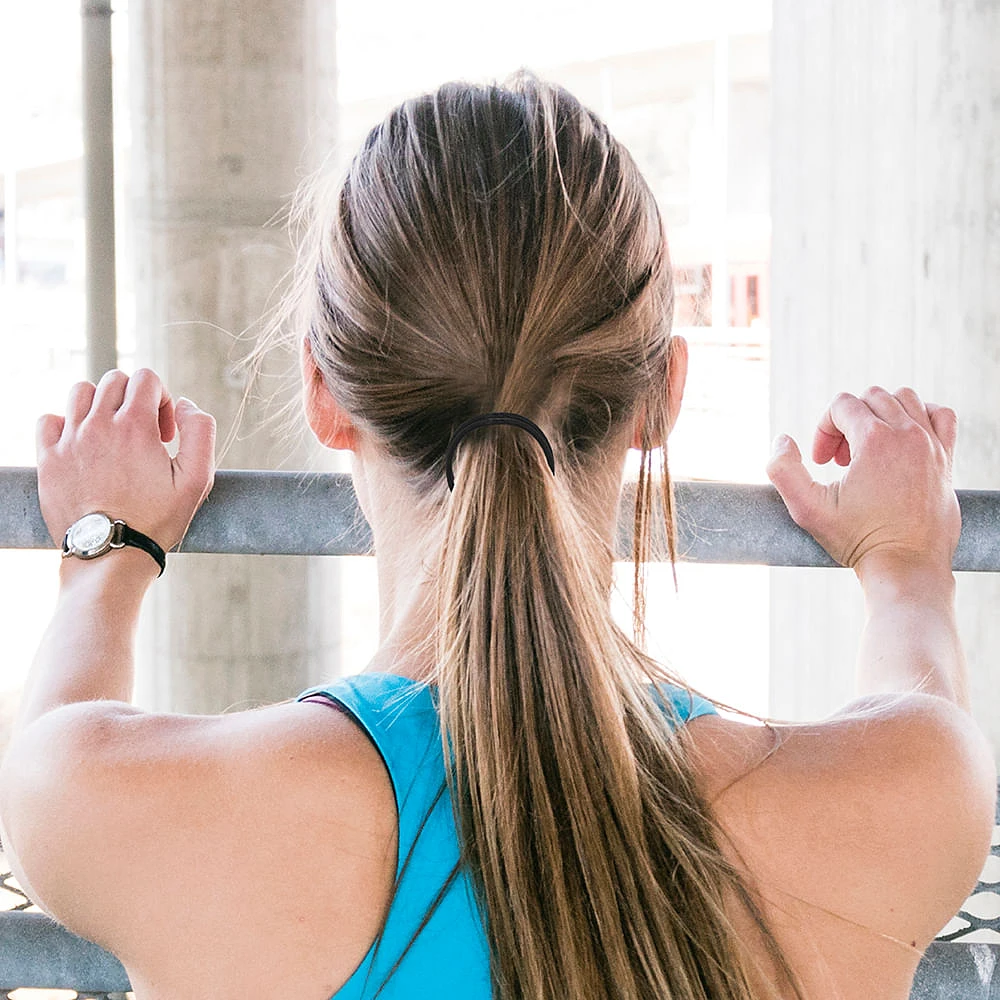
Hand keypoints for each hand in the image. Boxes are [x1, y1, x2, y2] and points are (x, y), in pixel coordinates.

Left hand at [36, 369, 215, 551]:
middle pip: (114, 381)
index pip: (147, 378)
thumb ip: (201, 431)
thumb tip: (185, 404)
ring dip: (100, 405)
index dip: (163, 399)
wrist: (111, 554)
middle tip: (144, 436)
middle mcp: (98, 425)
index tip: (165, 433)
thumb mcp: (197, 478)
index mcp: (135, 425)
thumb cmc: (157, 519)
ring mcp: (69, 441)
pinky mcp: (48, 459)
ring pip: (80, 393)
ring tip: (112, 435)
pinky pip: (49, 420)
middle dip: (135, 400)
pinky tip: (83, 445)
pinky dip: (66, 423)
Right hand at [766, 387, 959, 573]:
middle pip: (870, 398)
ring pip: (904, 399)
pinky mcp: (946, 457)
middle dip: (848, 423)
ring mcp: (932, 443)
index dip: (823, 430)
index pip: (841, 405)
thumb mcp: (807, 508)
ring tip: (868, 450)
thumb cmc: (858, 539)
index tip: (823, 463)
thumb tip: (782, 440)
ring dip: (879, 416)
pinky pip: (941, 414)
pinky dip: (920, 416)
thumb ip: (783, 470)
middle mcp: (908, 434)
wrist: (905, 565)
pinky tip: (903, 440)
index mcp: (875, 439)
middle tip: (840, 461)